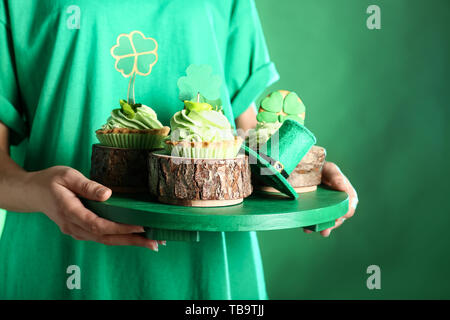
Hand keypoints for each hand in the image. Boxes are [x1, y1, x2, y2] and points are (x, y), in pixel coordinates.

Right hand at [26, 166, 162, 250]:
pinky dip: (120, 238)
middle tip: (156, 242)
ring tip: (152, 242)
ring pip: (105, 240)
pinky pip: (102, 237)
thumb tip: (108, 194)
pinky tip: (135, 237)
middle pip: (106, 238)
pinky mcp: (81, 230)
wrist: (31, 193)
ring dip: (129, 242)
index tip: (141, 226)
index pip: (98, 224)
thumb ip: (86, 185)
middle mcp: (74, 226)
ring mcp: (77, 231)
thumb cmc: (49, 181)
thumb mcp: (67, 175)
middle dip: (132, 241)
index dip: (120, 228)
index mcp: (70, 211)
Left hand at [303, 162, 357, 236]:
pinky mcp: (317, 212)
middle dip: (331, 225)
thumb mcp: (330, 169)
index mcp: (347, 194)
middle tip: (325, 230)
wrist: (305, 169)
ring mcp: (327, 209)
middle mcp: (339, 204)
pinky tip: (307, 228)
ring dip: (322, 228)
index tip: (338, 217)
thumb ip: (336, 177)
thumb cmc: (322, 168)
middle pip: (338, 219)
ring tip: (314, 230)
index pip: (349, 208)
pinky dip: (312, 226)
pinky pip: (316, 221)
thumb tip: (343, 187)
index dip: (344, 214)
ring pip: (328, 222)